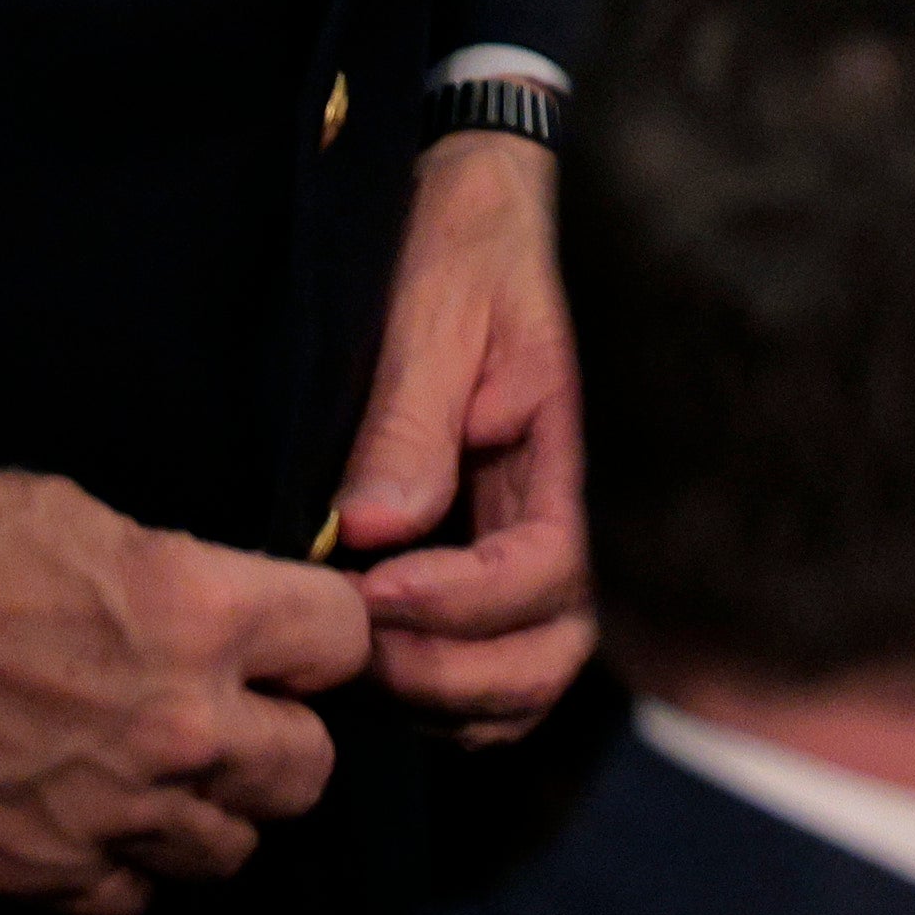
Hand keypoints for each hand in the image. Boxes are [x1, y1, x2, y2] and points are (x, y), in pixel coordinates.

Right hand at [0, 448, 371, 912]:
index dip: (319, 639)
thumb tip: (245, 617)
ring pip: (232, 847)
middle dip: (282, 738)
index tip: (291, 642)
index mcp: (204, 617)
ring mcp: (109, 811)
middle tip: (240, 718)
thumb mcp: (101, 529)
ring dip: (210, 812)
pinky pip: (131, 898)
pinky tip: (98, 823)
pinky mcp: (36, 871)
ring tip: (169, 777)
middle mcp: (178, 726)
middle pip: (309, 768)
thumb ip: (195, 585)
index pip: (346, 643)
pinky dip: (123, 868)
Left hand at [329, 133, 586, 736]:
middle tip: (356, 649)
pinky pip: (488, 662)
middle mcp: (557, 516)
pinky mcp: (483, 558)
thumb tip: (377, 532)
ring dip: (444, 699)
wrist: (472, 215)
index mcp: (561, 456)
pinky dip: (439, 695)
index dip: (461, 603)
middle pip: (550, 653)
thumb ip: (409, 424)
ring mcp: (524, 544)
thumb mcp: (433, 318)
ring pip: (521, 677)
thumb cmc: (457, 255)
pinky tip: (368, 658)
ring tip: (353, 663)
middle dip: (454, 675)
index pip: (546, 572)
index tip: (370, 586)